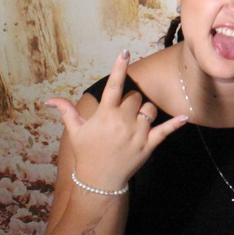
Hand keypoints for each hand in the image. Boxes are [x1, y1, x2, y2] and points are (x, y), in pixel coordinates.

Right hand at [48, 50, 187, 190]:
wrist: (99, 181)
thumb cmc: (86, 153)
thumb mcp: (75, 131)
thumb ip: (66, 111)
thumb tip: (48, 99)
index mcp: (105, 115)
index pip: (113, 86)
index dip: (119, 68)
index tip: (125, 52)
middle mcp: (122, 121)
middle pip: (134, 97)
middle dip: (130, 102)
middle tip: (121, 115)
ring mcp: (137, 133)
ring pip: (149, 109)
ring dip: (145, 112)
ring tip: (134, 123)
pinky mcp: (148, 145)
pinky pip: (165, 131)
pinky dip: (175, 124)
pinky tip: (185, 117)